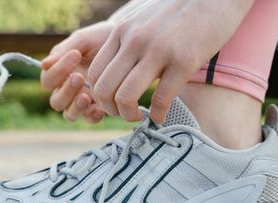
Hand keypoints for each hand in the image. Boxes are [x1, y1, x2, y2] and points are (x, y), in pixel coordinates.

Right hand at [41, 21, 112, 122]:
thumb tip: (43, 65)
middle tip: (79, 78)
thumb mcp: (83, 40)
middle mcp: (67, 91)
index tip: (75, 55)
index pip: (48, 80)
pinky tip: (99, 109)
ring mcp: (82, 101)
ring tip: (86, 97)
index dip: (57, 71)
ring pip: (69, 115)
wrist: (128, 44)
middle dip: (66, 92)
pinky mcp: (98, 108)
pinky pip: (89, 119)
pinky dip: (92, 117)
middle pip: (56, 102)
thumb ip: (63, 51)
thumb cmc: (100, 39)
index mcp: (58, 74)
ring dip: (76, 107)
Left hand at [88, 0, 253, 122]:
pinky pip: (161, 99)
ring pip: (126, 96)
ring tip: (138, 117)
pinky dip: (157, 114)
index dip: (98, 96)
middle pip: (104, 89)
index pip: (94, 73)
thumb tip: (119, 72)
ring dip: (128, 116)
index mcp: (121, 32)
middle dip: (110, 110)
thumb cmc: (179, 11)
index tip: (112, 102)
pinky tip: (161, 116)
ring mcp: (158, 50)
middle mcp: (134, 41)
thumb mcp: (142, 20)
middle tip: (124, 114)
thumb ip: (127, 42)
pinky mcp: (183, 60)